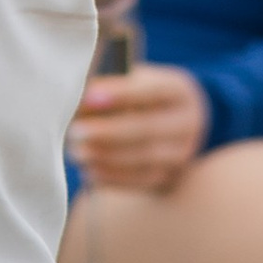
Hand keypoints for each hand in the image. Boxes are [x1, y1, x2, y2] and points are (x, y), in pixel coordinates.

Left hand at [69, 61, 206, 191]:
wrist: (170, 127)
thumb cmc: (139, 96)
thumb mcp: (131, 81)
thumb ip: (109, 87)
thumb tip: (79, 100)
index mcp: (177, 91)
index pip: (152, 90)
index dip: (121, 94)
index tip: (89, 96)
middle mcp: (186, 124)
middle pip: (147, 129)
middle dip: (107, 132)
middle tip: (75, 131)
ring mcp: (180, 155)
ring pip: (142, 159)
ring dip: (105, 157)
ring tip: (77, 152)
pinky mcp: (169, 179)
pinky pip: (139, 181)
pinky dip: (111, 177)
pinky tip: (89, 169)